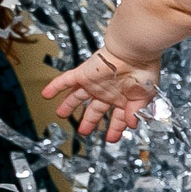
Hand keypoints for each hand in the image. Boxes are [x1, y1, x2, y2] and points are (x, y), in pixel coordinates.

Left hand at [45, 46, 160, 142]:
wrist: (133, 52)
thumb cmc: (143, 72)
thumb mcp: (144, 97)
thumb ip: (136, 112)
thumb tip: (132, 124)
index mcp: (124, 98)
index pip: (117, 118)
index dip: (115, 129)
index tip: (111, 138)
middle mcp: (108, 92)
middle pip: (95, 110)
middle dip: (89, 121)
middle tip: (83, 131)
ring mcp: (94, 84)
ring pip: (78, 97)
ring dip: (69, 106)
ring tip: (60, 114)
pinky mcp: (83, 74)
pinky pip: (65, 81)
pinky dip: (55, 87)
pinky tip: (46, 94)